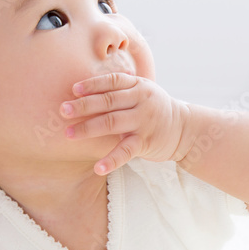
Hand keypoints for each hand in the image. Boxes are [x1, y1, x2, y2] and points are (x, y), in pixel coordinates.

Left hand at [61, 73, 190, 174]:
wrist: (186, 128)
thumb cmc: (154, 109)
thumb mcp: (142, 92)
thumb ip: (119, 90)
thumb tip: (82, 92)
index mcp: (138, 86)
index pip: (112, 82)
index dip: (92, 85)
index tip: (73, 90)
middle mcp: (141, 101)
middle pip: (108, 101)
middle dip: (83, 106)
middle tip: (62, 110)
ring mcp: (144, 121)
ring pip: (113, 123)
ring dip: (89, 129)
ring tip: (69, 134)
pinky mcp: (147, 142)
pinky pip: (126, 151)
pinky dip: (112, 160)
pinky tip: (98, 167)